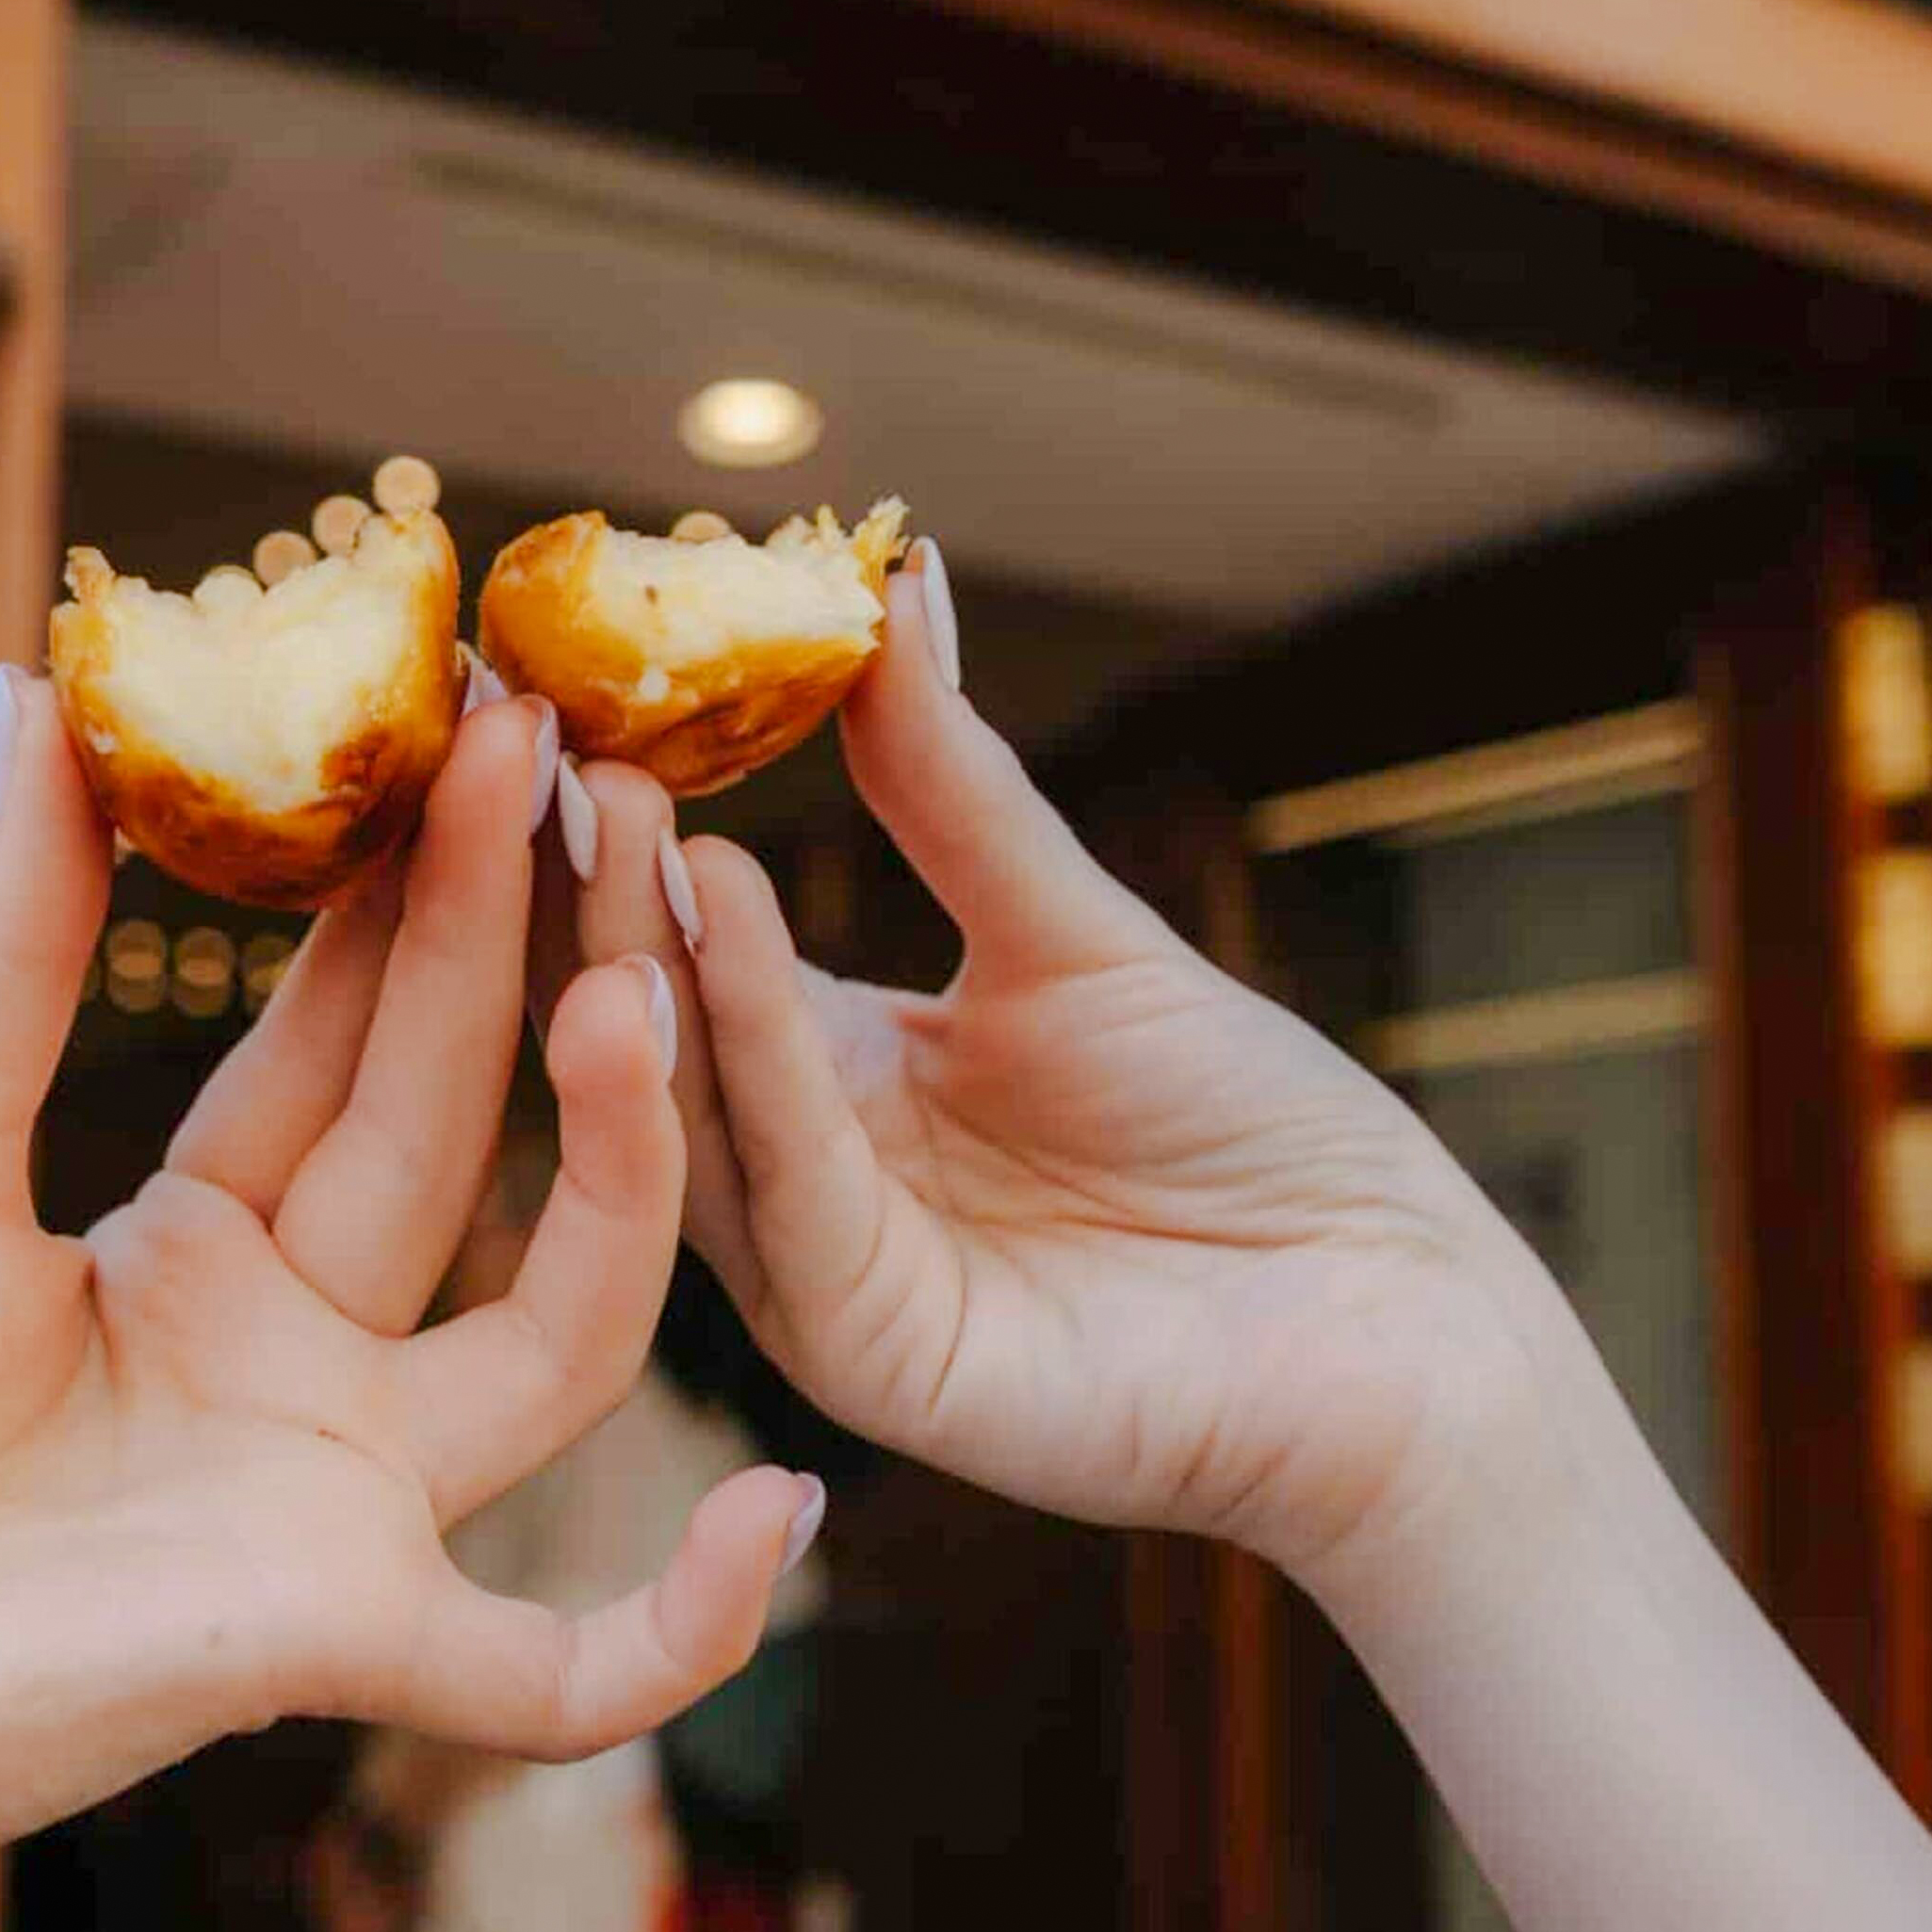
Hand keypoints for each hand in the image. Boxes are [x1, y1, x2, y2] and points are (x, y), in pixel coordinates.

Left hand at [0, 677, 813, 1931]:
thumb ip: (5, 952)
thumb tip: (35, 689)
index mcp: (193, 1249)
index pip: (344, 1045)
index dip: (409, 892)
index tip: (466, 718)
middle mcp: (292, 1362)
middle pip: (453, 1136)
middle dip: (508, 949)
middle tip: (556, 755)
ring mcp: (330, 1503)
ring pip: (556, 1330)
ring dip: (621, 1170)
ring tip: (636, 983)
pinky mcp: (328, 1643)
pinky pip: (552, 1672)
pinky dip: (676, 1632)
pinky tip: (782, 1512)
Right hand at [545, 552, 1614, 1592]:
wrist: (1386, 1316)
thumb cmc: (1250, 1133)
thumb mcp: (1077, 933)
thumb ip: (953, 787)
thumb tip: (892, 584)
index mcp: (826, 1073)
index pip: (680, 941)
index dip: (619, 828)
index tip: (555, 688)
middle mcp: (792, 1172)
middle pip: (652, 1020)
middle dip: (596, 879)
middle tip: (545, 732)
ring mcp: (817, 1269)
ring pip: (689, 1101)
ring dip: (644, 950)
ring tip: (620, 804)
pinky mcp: (865, 1347)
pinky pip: (785, 1184)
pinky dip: (749, 1046)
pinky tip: (721, 916)